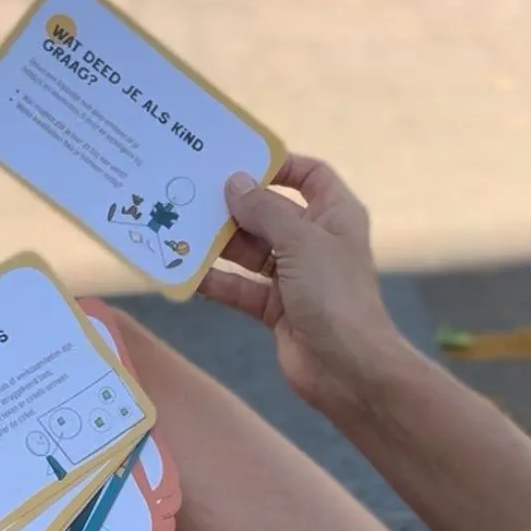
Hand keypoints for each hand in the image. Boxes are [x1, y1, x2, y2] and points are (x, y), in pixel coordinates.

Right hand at [200, 156, 400, 411]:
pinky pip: (241, 287)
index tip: (238, 161)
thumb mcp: (300, 242)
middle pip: (271, 212)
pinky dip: (217, 281)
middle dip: (236, 205)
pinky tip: (186, 272)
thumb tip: (234, 182)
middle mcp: (315, 241)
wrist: (348, 369)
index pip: (309, 175)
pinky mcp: (276, 308)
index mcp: (335, 215)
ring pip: (251, 251)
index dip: (278, 165)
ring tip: (181, 228)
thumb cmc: (333, 294)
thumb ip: (265, 210)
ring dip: (220, 243)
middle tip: (193, 193)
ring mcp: (295, 276)